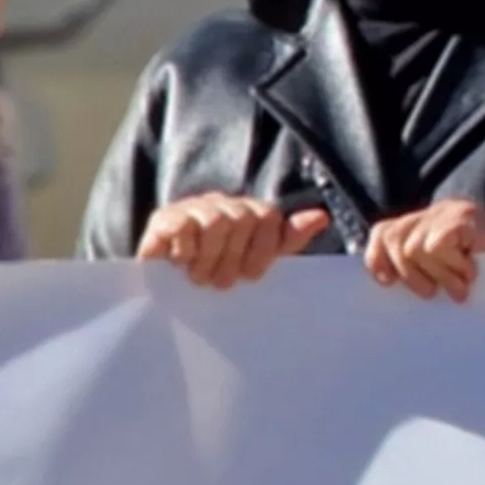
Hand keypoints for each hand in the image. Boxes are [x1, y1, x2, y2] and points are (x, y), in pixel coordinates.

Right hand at [135, 194, 331, 289]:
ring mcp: (192, 207)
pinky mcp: (163, 218)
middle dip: (233, 258)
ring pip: (215, 222)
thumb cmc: (220, 269)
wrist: (166, 282)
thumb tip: (321, 216)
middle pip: (242, 220)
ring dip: (209, 258)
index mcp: (249, 211)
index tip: (249, 275)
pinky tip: (180, 262)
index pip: (269, 217)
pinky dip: (185, 251)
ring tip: (200, 276)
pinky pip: (182, 227)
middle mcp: (223, 202)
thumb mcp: (259, 258)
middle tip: (220, 281)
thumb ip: (289, 239)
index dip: (262, 250)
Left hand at [360, 198, 484, 302]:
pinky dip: (451, 266)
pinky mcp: (464, 217)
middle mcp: (438, 211)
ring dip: (438, 274)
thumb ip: (419, 268)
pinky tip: (472, 272)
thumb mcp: (446, 276)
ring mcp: (452, 211)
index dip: (378, 258)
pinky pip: (435, 246)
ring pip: (411, 248)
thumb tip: (383, 280)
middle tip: (435, 291)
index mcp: (429, 224)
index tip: (386, 282)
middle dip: (408, 273)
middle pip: (391, 240)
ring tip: (462, 283)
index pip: (384, 232)